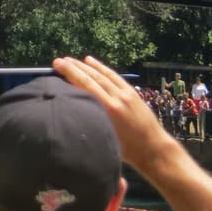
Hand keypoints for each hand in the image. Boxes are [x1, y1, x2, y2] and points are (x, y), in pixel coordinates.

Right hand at [53, 56, 177, 171]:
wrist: (154, 149)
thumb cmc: (127, 150)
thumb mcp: (105, 136)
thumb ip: (91, 120)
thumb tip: (71, 107)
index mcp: (108, 110)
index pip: (85, 85)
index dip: (70, 73)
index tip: (57, 65)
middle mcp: (116, 98)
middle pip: (92, 77)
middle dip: (74, 67)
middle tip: (58, 60)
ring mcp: (125, 94)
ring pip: (102, 75)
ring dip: (85, 65)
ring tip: (70, 59)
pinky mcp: (132, 93)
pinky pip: (113, 76)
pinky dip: (101, 67)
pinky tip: (90, 61)